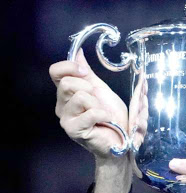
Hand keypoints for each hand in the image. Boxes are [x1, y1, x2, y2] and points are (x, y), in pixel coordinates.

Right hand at [49, 49, 130, 192]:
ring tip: (102, 114)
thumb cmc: (112, 117)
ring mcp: (66, 119)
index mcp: (67, 93)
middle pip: (67, 83)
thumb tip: (78, 52)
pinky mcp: (74, 130)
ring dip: (98, 104)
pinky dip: (104, 114)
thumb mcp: (101, 90)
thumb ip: (88, 73)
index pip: (55, 72)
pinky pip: (90, 112)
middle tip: (98, 101)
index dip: (70, 67)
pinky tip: (106, 121)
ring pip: (79, 96)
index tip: (86, 73)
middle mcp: (62, 105)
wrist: (122, 140)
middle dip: (89, 89)